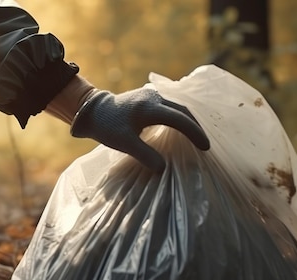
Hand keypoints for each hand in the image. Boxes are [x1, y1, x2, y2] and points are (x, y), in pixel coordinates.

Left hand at [70, 87, 209, 171]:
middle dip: (195, 127)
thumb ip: (144, 154)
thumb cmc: (106, 126)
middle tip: (204, 145)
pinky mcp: (148, 97)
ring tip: (196, 137)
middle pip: (183, 110)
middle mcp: (155, 97)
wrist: (92, 110)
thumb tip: (163, 168)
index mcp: (151, 107)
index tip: (205, 147)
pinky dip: (179, 117)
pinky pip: (170, 106)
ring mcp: (152, 95)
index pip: (180, 119)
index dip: (195, 133)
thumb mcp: (124, 142)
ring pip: (178, 107)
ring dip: (188, 121)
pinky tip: (181, 128)